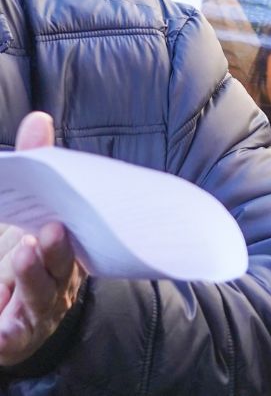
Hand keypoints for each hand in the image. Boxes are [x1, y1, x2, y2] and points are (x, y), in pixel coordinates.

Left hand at [0, 113, 83, 366]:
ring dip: (33, 280)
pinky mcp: (13, 339)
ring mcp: (37, 314)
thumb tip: (39, 119)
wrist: (10, 322)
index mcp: (66, 256)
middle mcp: (58, 286)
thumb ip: (34, 166)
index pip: (74, 242)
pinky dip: (5, 337)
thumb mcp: (26, 214)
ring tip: (24, 255)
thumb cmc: (25, 259)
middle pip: (62, 270)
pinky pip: (10, 339)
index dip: (69, 234)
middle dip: (56, 253)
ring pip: (40, 299)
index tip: (58, 220)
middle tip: (47, 233)